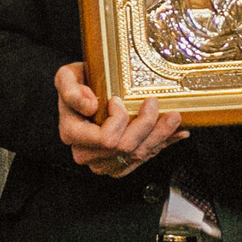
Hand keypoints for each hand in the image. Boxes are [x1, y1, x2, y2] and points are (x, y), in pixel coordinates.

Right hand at [55, 61, 185, 176]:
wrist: (82, 94)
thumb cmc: (77, 83)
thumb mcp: (66, 77)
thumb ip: (70, 89)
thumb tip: (89, 106)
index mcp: (72, 134)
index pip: (105, 139)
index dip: (119, 120)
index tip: (118, 100)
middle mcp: (85, 154)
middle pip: (125, 148)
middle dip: (146, 125)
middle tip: (154, 103)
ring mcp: (102, 162)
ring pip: (138, 155)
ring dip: (160, 135)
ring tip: (174, 116)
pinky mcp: (118, 165)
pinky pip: (143, 159)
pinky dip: (162, 144)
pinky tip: (175, 132)